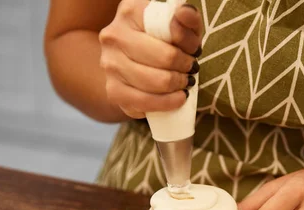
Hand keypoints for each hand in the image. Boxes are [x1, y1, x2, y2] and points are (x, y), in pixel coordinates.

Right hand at [98, 0, 202, 118]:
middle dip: (185, 67)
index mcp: (130, 11)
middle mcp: (114, 36)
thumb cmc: (160, 40)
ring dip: (179, 85)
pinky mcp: (113, 91)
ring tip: (185, 82)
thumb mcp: (178, 25)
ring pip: (156, 82)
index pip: (169, 29)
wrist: (131, 59)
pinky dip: (167, 103)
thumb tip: (184, 14)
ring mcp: (110, 64)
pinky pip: (146, 102)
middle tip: (191, 69)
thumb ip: (187, 18)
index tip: (193, 50)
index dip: (189, 43)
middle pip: (165, 58)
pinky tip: (178, 98)